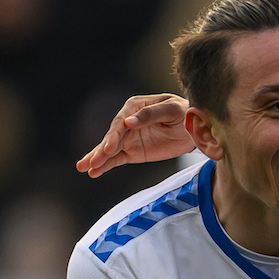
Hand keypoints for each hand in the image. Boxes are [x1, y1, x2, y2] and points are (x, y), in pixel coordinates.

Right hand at [77, 93, 194, 176]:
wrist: (195, 129)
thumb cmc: (184, 113)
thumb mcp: (172, 110)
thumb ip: (151, 114)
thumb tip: (129, 122)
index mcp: (136, 106)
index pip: (121, 121)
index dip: (115, 135)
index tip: (110, 147)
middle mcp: (128, 122)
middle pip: (112, 136)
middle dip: (102, 149)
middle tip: (93, 161)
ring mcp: (129, 138)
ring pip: (110, 149)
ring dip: (97, 158)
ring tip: (83, 167)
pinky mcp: (133, 152)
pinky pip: (116, 159)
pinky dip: (105, 166)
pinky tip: (93, 172)